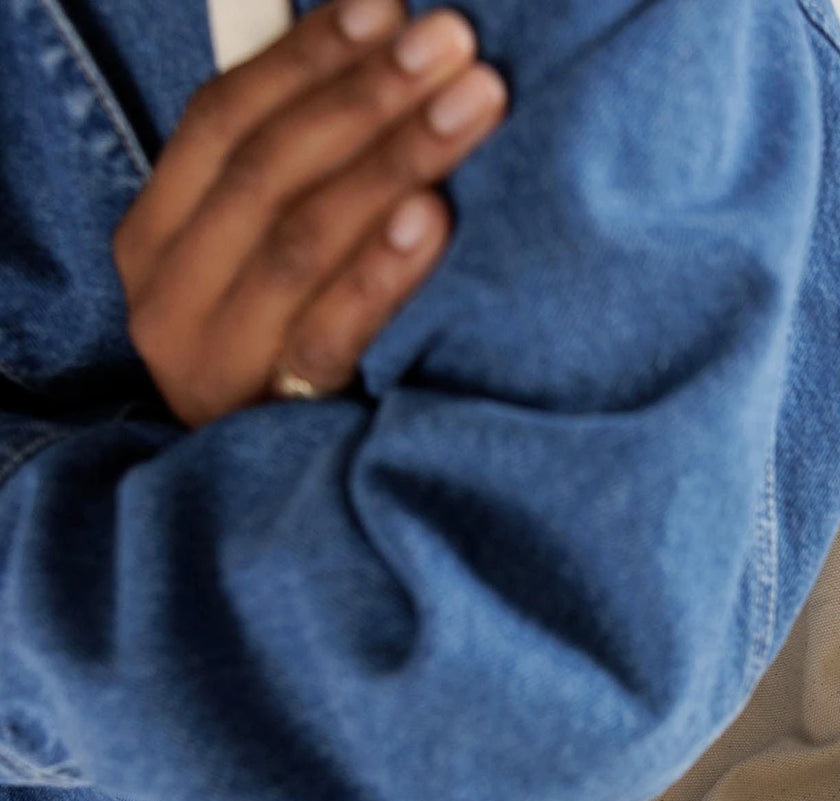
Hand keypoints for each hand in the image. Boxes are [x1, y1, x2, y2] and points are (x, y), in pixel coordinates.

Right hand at [112, 0, 507, 427]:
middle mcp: (168, 296)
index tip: (388, 8)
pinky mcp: (276, 414)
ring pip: (301, 238)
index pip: (224, 119)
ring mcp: (216, 361)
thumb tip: (367, 65)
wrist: (279, 501)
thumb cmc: (284, 358)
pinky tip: (433, 215)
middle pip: (269, 169)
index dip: (308, 57)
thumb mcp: (261, 269)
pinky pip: (331, 332)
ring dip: (395, 160)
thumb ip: (286, 184)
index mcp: (156, 240)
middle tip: (454, 46)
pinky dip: (383, 271)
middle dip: (369, 96)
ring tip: (473, 107)